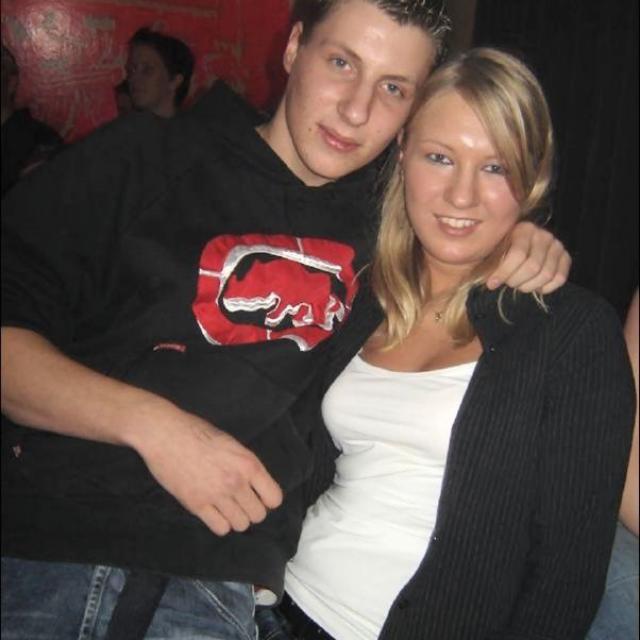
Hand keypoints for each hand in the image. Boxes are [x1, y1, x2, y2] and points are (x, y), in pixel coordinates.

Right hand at [133, 408, 282, 535]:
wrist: (166, 434)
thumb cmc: (198, 432)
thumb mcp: (232, 444)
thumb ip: (245, 465)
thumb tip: (255, 485)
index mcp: (248, 464)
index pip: (274, 498)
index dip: (267, 499)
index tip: (258, 496)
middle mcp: (236, 482)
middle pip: (258, 515)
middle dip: (251, 510)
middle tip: (240, 501)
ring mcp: (216, 495)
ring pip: (241, 525)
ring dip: (236, 518)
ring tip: (226, 506)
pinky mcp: (196, 505)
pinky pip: (220, 528)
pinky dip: (220, 523)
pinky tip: (214, 511)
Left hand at [487, 221, 570, 292]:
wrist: (517, 248)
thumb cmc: (501, 251)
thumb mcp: (492, 251)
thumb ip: (490, 262)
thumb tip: (491, 282)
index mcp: (524, 229)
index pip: (517, 254)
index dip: (504, 273)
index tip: (492, 284)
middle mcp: (543, 235)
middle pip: (532, 267)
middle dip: (516, 280)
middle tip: (508, 282)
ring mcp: (556, 245)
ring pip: (546, 275)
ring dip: (529, 286)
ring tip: (519, 284)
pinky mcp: (565, 257)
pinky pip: (560, 278)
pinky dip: (545, 287)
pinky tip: (534, 286)